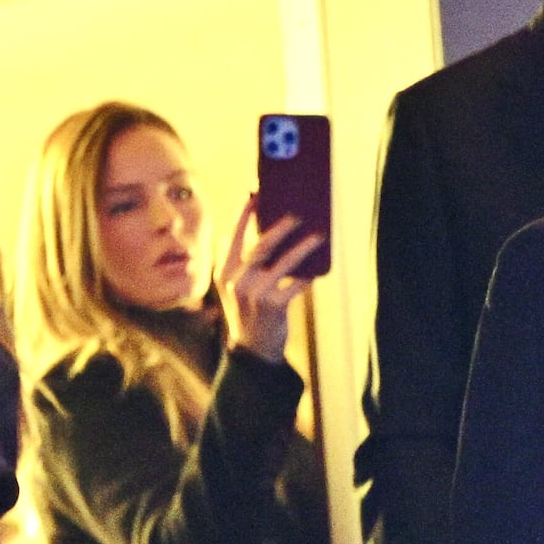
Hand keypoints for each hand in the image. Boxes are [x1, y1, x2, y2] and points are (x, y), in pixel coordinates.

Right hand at [217, 207, 320, 362]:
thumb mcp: (234, 287)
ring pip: (284, 263)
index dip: (244, 215)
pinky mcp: (274, 306)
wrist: (253, 348)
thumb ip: (239, 262)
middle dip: (280, 227)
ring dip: (303, 248)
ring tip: (318, 236)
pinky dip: (308, 275)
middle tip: (297, 215)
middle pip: (261, 245)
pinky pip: (296, 285)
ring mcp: (255, 293)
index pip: (234, 236)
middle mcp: (237, 280)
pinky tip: (319, 268)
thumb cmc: (248, 311)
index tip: (255, 195)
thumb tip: (256, 231)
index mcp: (224, 271)